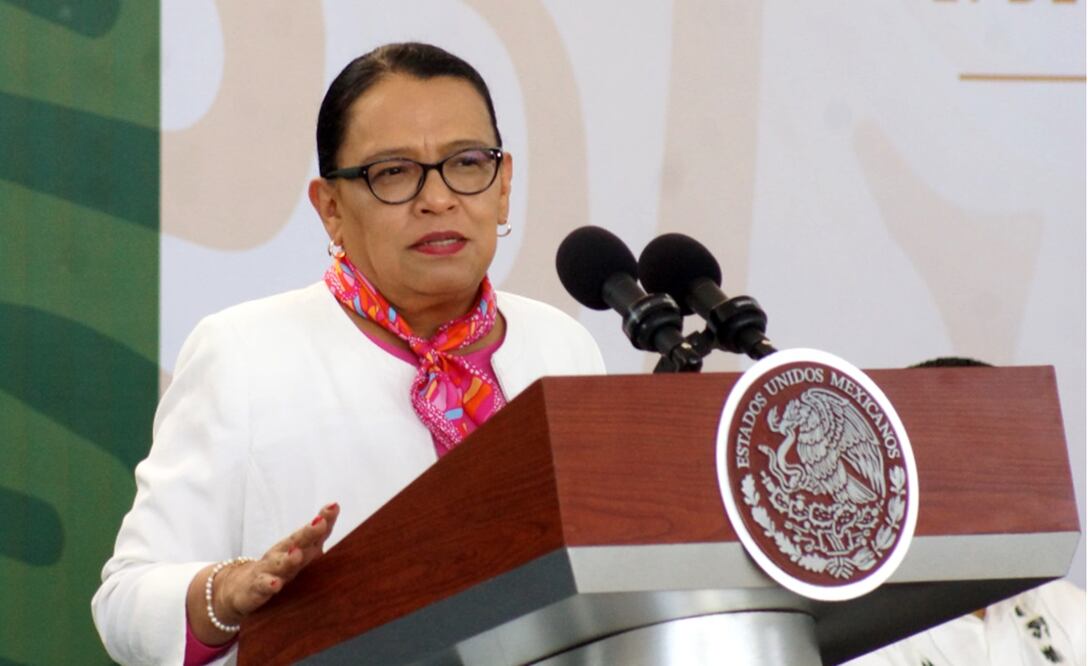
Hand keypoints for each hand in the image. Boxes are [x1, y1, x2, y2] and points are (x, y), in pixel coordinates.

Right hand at [185, 502, 340, 644]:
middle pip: (297, 542)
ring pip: (279, 563)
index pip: (314, 533)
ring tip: (297, 554)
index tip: (334, 507)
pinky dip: (269, 584)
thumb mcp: (299, 555)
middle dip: (309, 532)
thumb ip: (317, 540)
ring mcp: (268, 569)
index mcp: (297, 547)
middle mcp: (282, 554)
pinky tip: (276, 584)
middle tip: (320, 522)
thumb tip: (338, 518)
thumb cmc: (278, 568)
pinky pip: (263, 586)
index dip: (325, 520)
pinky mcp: (256, 587)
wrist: (241, 588)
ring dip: (288, 559)